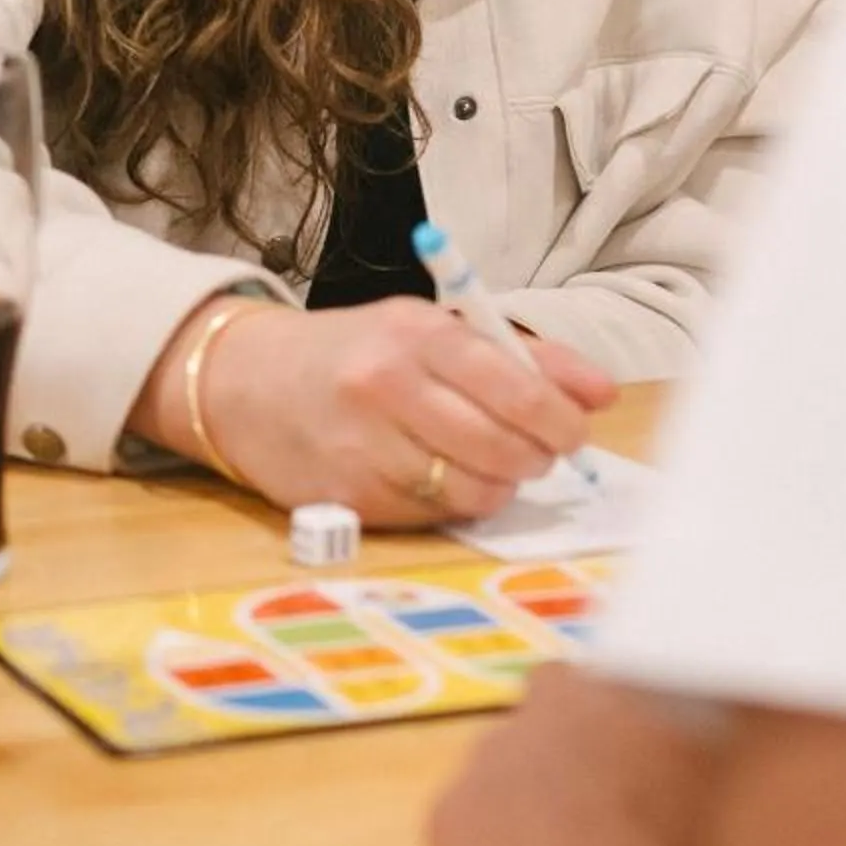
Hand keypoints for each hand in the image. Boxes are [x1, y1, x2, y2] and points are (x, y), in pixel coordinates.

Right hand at [145, 295, 615, 522]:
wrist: (244, 382)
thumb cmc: (354, 352)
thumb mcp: (430, 329)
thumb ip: (520, 357)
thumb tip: (601, 393)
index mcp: (416, 334)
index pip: (513, 385)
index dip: (560, 418)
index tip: (578, 432)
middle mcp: (387, 387)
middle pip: (499, 444)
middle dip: (537, 457)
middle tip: (541, 454)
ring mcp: (363, 447)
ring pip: (470, 489)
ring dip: (499, 485)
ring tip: (494, 465)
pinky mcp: (346, 499)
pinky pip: (431, 516)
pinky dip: (452, 505)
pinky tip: (441, 479)